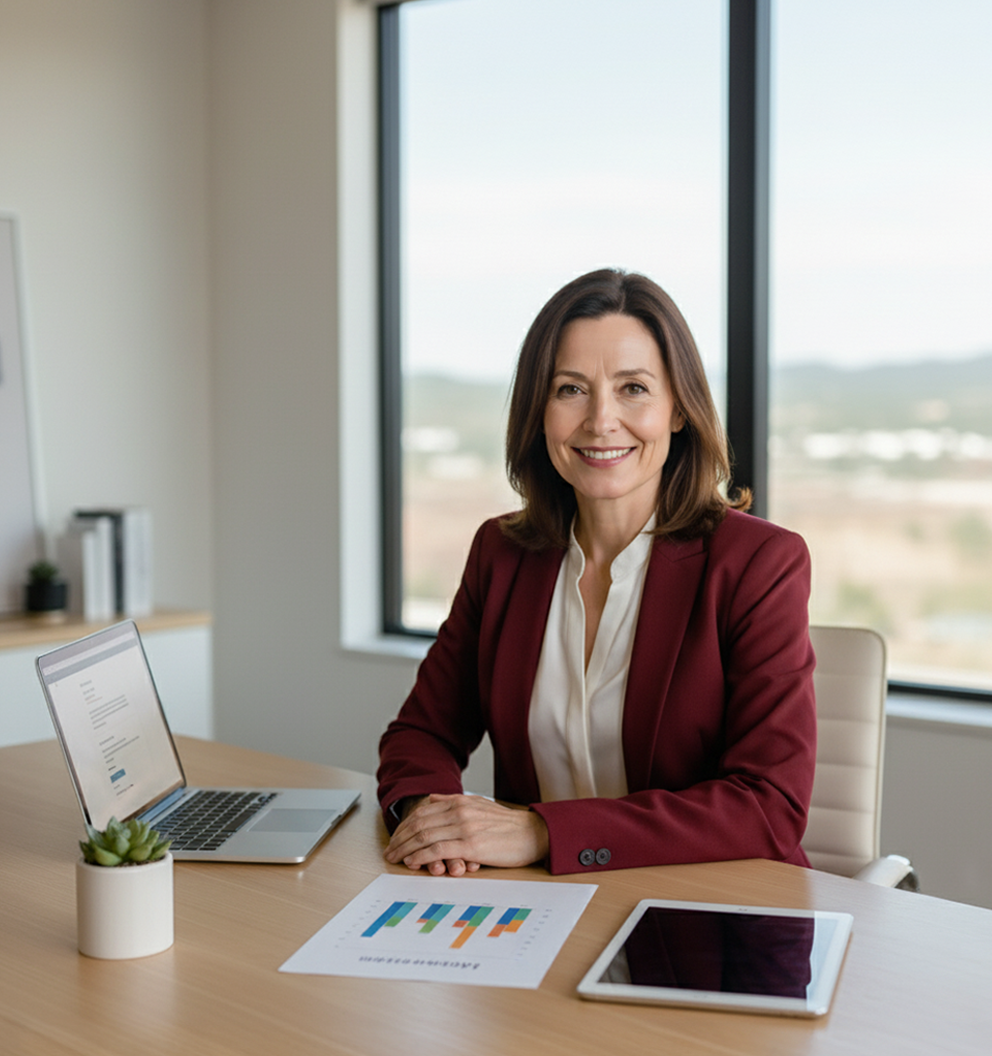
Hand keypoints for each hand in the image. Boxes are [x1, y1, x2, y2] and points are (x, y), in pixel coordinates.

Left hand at [384, 794, 548, 875]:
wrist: (532, 833)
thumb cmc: (506, 825)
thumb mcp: (479, 805)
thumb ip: (454, 801)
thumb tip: (432, 798)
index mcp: (460, 801)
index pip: (423, 812)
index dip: (405, 825)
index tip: (395, 837)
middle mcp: (459, 811)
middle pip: (419, 823)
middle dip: (400, 838)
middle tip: (389, 850)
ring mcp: (464, 827)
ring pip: (425, 836)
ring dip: (405, 848)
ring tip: (395, 857)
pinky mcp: (471, 846)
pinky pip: (438, 850)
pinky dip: (421, 856)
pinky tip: (412, 861)